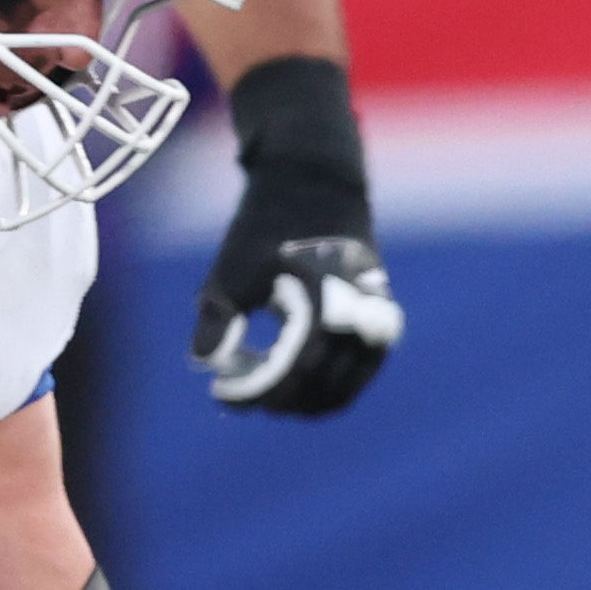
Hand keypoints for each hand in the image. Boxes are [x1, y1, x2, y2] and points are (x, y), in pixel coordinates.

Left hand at [195, 235, 402, 413]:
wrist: (316, 188)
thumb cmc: (268, 228)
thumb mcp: (232, 268)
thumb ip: (219, 319)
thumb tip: (209, 366)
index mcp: (327, 304)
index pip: (294, 371)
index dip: (255, 392)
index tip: (221, 394)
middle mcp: (360, 318)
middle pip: (319, 388)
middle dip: (276, 399)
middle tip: (239, 394)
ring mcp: (377, 324)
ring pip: (342, 391)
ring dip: (302, 401)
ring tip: (266, 391)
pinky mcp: (381, 326)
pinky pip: (357, 377)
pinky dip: (327, 389)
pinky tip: (293, 381)